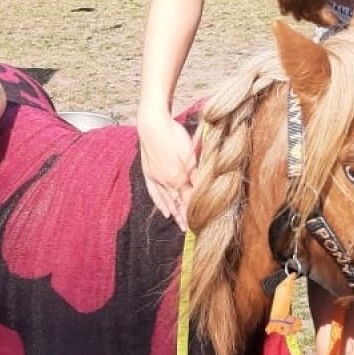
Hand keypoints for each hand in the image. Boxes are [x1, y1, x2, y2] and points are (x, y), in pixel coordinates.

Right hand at [138, 110, 195, 230]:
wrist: (152, 124)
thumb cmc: (174, 134)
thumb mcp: (190, 153)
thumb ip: (197, 173)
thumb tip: (205, 188)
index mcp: (179, 177)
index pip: (189, 200)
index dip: (194, 213)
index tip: (200, 224)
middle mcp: (166, 181)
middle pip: (178, 204)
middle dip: (184, 217)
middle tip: (190, 230)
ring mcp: (156, 178)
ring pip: (166, 201)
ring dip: (174, 214)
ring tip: (179, 224)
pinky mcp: (148, 173)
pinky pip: (154, 193)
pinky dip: (160, 204)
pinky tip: (164, 211)